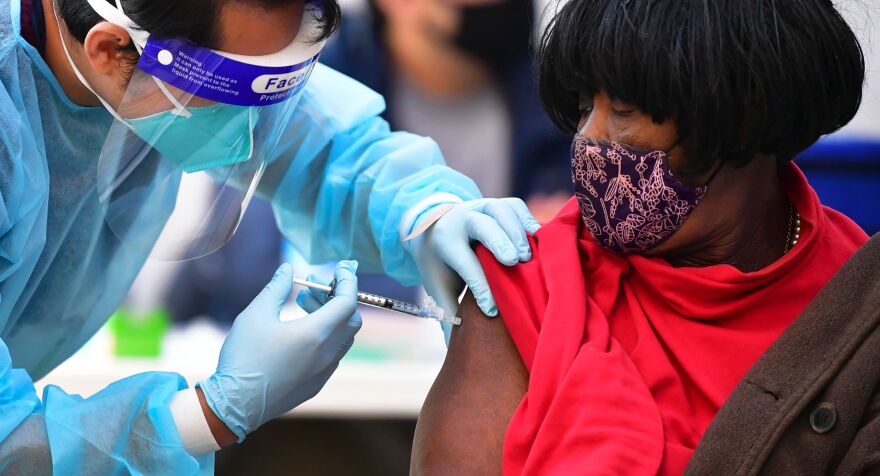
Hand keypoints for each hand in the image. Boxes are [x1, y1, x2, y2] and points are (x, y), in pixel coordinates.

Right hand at [199, 261, 361, 441]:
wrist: (236, 404)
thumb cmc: (244, 357)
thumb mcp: (255, 314)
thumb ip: (276, 288)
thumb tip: (287, 269)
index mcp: (316, 333)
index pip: (347, 302)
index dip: (347, 281)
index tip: (340, 269)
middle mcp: (327, 353)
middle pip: (351, 319)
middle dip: (338, 298)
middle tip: (312, 288)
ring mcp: (324, 372)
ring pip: (343, 337)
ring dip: (330, 317)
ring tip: (301, 306)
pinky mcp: (316, 384)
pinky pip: (332, 355)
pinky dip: (326, 337)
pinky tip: (300, 333)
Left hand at [409, 198, 539, 317]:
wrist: (434, 226)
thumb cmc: (441, 264)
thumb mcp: (437, 287)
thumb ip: (447, 313)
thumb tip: (455, 351)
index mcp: (445, 243)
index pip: (464, 263)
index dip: (480, 286)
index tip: (493, 310)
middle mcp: (461, 220)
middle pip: (481, 225)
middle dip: (498, 242)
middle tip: (516, 262)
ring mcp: (481, 207)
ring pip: (500, 210)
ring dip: (517, 231)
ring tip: (530, 256)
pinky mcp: (498, 204)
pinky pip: (516, 206)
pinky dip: (528, 220)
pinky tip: (540, 239)